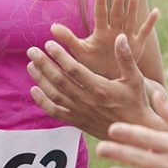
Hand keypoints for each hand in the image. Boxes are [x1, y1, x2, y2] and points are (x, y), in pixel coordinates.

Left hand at [28, 34, 167, 138]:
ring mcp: (81, 112)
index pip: (74, 69)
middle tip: (32, 51)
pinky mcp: (78, 121)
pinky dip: (43, 102)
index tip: (48, 43)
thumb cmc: (137, 102)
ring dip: (41, 79)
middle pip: (59, 80)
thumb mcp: (136, 78)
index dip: (60, 56)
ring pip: (55, 95)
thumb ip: (126, 58)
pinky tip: (35, 90)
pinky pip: (56, 112)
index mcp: (100, 88)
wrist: (136, 130)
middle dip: (44, 64)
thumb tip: (119, 37)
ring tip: (31, 65)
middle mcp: (87, 101)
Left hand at [51, 0, 158, 79]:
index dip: (101, 3)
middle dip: (118, 2)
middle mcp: (114, 31)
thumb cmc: (93, 64)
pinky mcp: (137, 45)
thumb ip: (68, 38)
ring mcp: (127, 37)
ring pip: (131, 19)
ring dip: (133, 7)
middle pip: (117, 14)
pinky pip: (145, 32)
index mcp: (101, 32)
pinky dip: (150, 22)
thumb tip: (52, 28)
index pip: (101, 15)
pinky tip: (156, 11)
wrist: (108, 79)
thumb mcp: (81, 51)